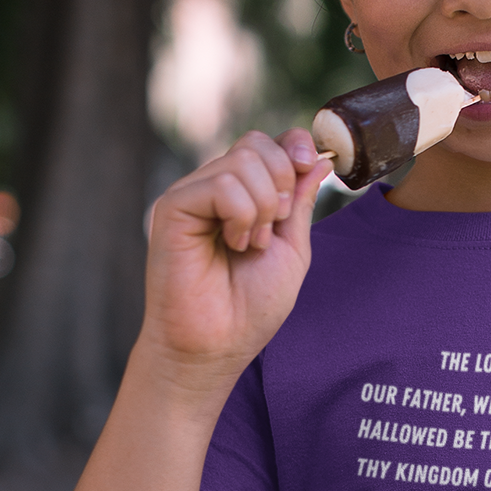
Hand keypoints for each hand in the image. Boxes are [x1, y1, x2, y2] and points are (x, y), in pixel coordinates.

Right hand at [141, 129, 331, 385]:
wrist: (215, 347)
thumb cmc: (249, 310)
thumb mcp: (292, 250)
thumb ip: (300, 202)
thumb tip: (317, 158)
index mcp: (239, 196)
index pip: (266, 143)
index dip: (293, 147)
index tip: (311, 166)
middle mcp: (211, 190)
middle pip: (256, 144)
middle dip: (283, 184)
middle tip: (271, 232)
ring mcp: (190, 196)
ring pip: (242, 161)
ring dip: (263, 208)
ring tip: (248, 246)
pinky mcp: (173, 207)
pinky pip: (221, 184)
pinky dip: (240, 214)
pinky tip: (232, 243)